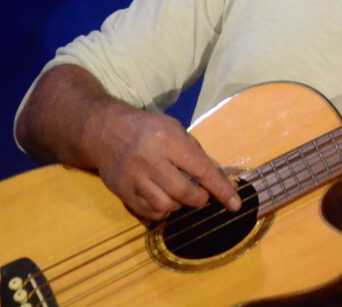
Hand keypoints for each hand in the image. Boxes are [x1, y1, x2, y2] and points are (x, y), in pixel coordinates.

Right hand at [87, 105, 241, 220]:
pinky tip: (164, 200)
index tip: (235, 204)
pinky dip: (162, 211)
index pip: (202, 170)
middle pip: (184, 193)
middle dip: (200, 199)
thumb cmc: (148, 129)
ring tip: (180, 195)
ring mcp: (134, 178)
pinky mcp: (122, 192)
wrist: (106, 131)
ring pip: (166, 206)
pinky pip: (148, 212)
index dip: (221, 190)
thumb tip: (219, 180)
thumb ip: (196, 154)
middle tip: (201, 195)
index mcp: (169, 141)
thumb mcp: (176, 130)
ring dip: (179, 206)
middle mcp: (151, 161)